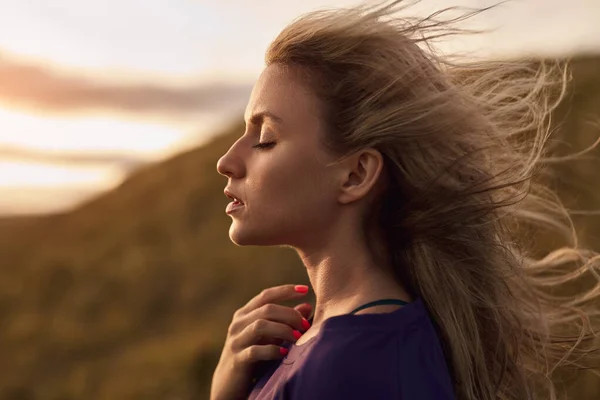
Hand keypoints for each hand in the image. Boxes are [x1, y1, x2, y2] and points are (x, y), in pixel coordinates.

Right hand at [209, 284, 311, 399]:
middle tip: (306, 324)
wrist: (228, 384)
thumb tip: (307, 306)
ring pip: (260, 326)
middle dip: (290, 314)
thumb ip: (285, 321)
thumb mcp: (270, 336)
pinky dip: (272, 350)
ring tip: (299, 338)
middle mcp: (238, 324)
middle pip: (267, 309)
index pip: (265, 295)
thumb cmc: (254, 357)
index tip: (304, 289)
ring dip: (283, 330)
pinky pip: (255, 351)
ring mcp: (236, 341)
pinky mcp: (237, 359)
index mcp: (245, 314)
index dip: (285, 290)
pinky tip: (284, 352)